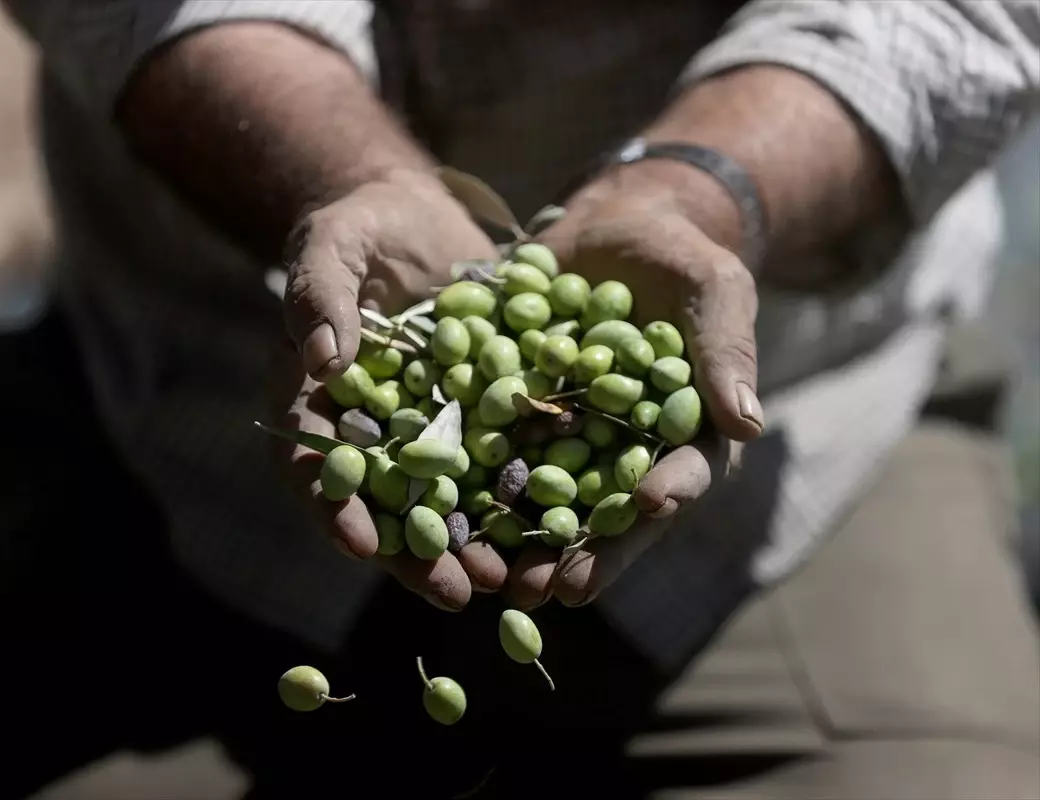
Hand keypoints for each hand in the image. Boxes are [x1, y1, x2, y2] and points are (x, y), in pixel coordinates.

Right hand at [275, 172, 509, 610]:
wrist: (421, 216)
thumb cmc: (361, 224)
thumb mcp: (333, 244)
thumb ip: (320, 294)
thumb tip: (323, 359)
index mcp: (318, 401)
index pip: (314, 464)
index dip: (334, 507)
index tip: (360, 545)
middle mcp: (373, 430)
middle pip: (387, 503)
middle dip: (417, 553)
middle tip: (451, 592)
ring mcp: (427, 428)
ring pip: (447, 499)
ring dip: (473, 544)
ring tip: (506, 582)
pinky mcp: (479, 413)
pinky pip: (499, 461)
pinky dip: (522, 497)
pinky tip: (556, 528)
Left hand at [506, 166, 765, 608]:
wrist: (612, 229)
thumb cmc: (678, 257)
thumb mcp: (712, 287)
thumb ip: (725, 349)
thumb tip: (747, 421)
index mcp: (684, 431)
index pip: (683, 471)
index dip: (668, 490)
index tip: (648, 504)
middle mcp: (625, 449)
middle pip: (610, 511)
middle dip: (587, 551)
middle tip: (559, 588)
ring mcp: (570, 437)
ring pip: (549, 501)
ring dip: (524, 542)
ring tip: (499, 579)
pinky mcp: (518, 417)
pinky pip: (496, 458)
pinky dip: (475, 489)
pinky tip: (449, 519)